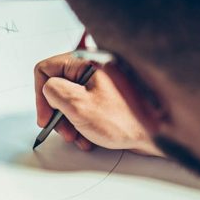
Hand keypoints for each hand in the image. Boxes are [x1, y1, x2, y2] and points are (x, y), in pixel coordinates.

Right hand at [35, 52, 161, 154]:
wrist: (159, 133)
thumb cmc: (127, 119)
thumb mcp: (78, 105)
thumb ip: (54, 92)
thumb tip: (47, 89)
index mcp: (86, 61)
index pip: (47, 69)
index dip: (40, 95)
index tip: (45, 117)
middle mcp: (93, 68)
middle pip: (58, 86)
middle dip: (57, 112)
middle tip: (64, 131)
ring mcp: (102, 82)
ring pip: (71, 99)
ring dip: (70, 122)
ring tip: (80, 137)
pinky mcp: (108, 95)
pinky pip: (85, 106)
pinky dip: (83, 123)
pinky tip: (90, 137)